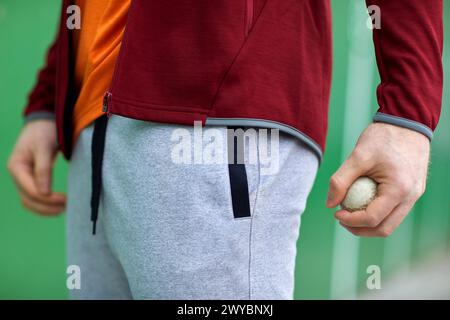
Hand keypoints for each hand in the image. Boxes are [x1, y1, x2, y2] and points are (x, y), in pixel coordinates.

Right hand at [7, 119, 65, 215]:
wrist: (43, 123)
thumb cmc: (43, 132)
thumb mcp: (44, 147)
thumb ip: (43, 169)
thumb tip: (44, 193)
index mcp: (16, 167)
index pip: (30, 190)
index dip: (47, 199)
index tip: (65, 200)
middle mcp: (16, 175)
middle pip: (28, 199)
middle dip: (46, 207)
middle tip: (67, 207)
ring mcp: (22, 178)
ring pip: (29, 201)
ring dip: (45, 209)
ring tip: (64, 209)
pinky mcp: (30, 179)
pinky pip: (33, 197)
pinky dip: (44, 204)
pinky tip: (58, 206)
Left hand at [326, 122, 429, 236]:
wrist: (408, 122)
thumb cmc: (383, 136)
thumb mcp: (358, 156)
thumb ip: (340, 180)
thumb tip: (329, 204)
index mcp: (399, 189)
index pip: (372, 218)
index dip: (351, 221)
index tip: (336, 213)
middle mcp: (411, 197)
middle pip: (384, 229)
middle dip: (359, 229)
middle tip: (340, 219)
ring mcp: (414, 196)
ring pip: (391, 223)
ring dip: (369, 224)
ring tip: (349, 213)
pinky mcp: (413, 191)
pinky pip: (394, 211)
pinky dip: (378, 213)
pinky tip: (361, 202)